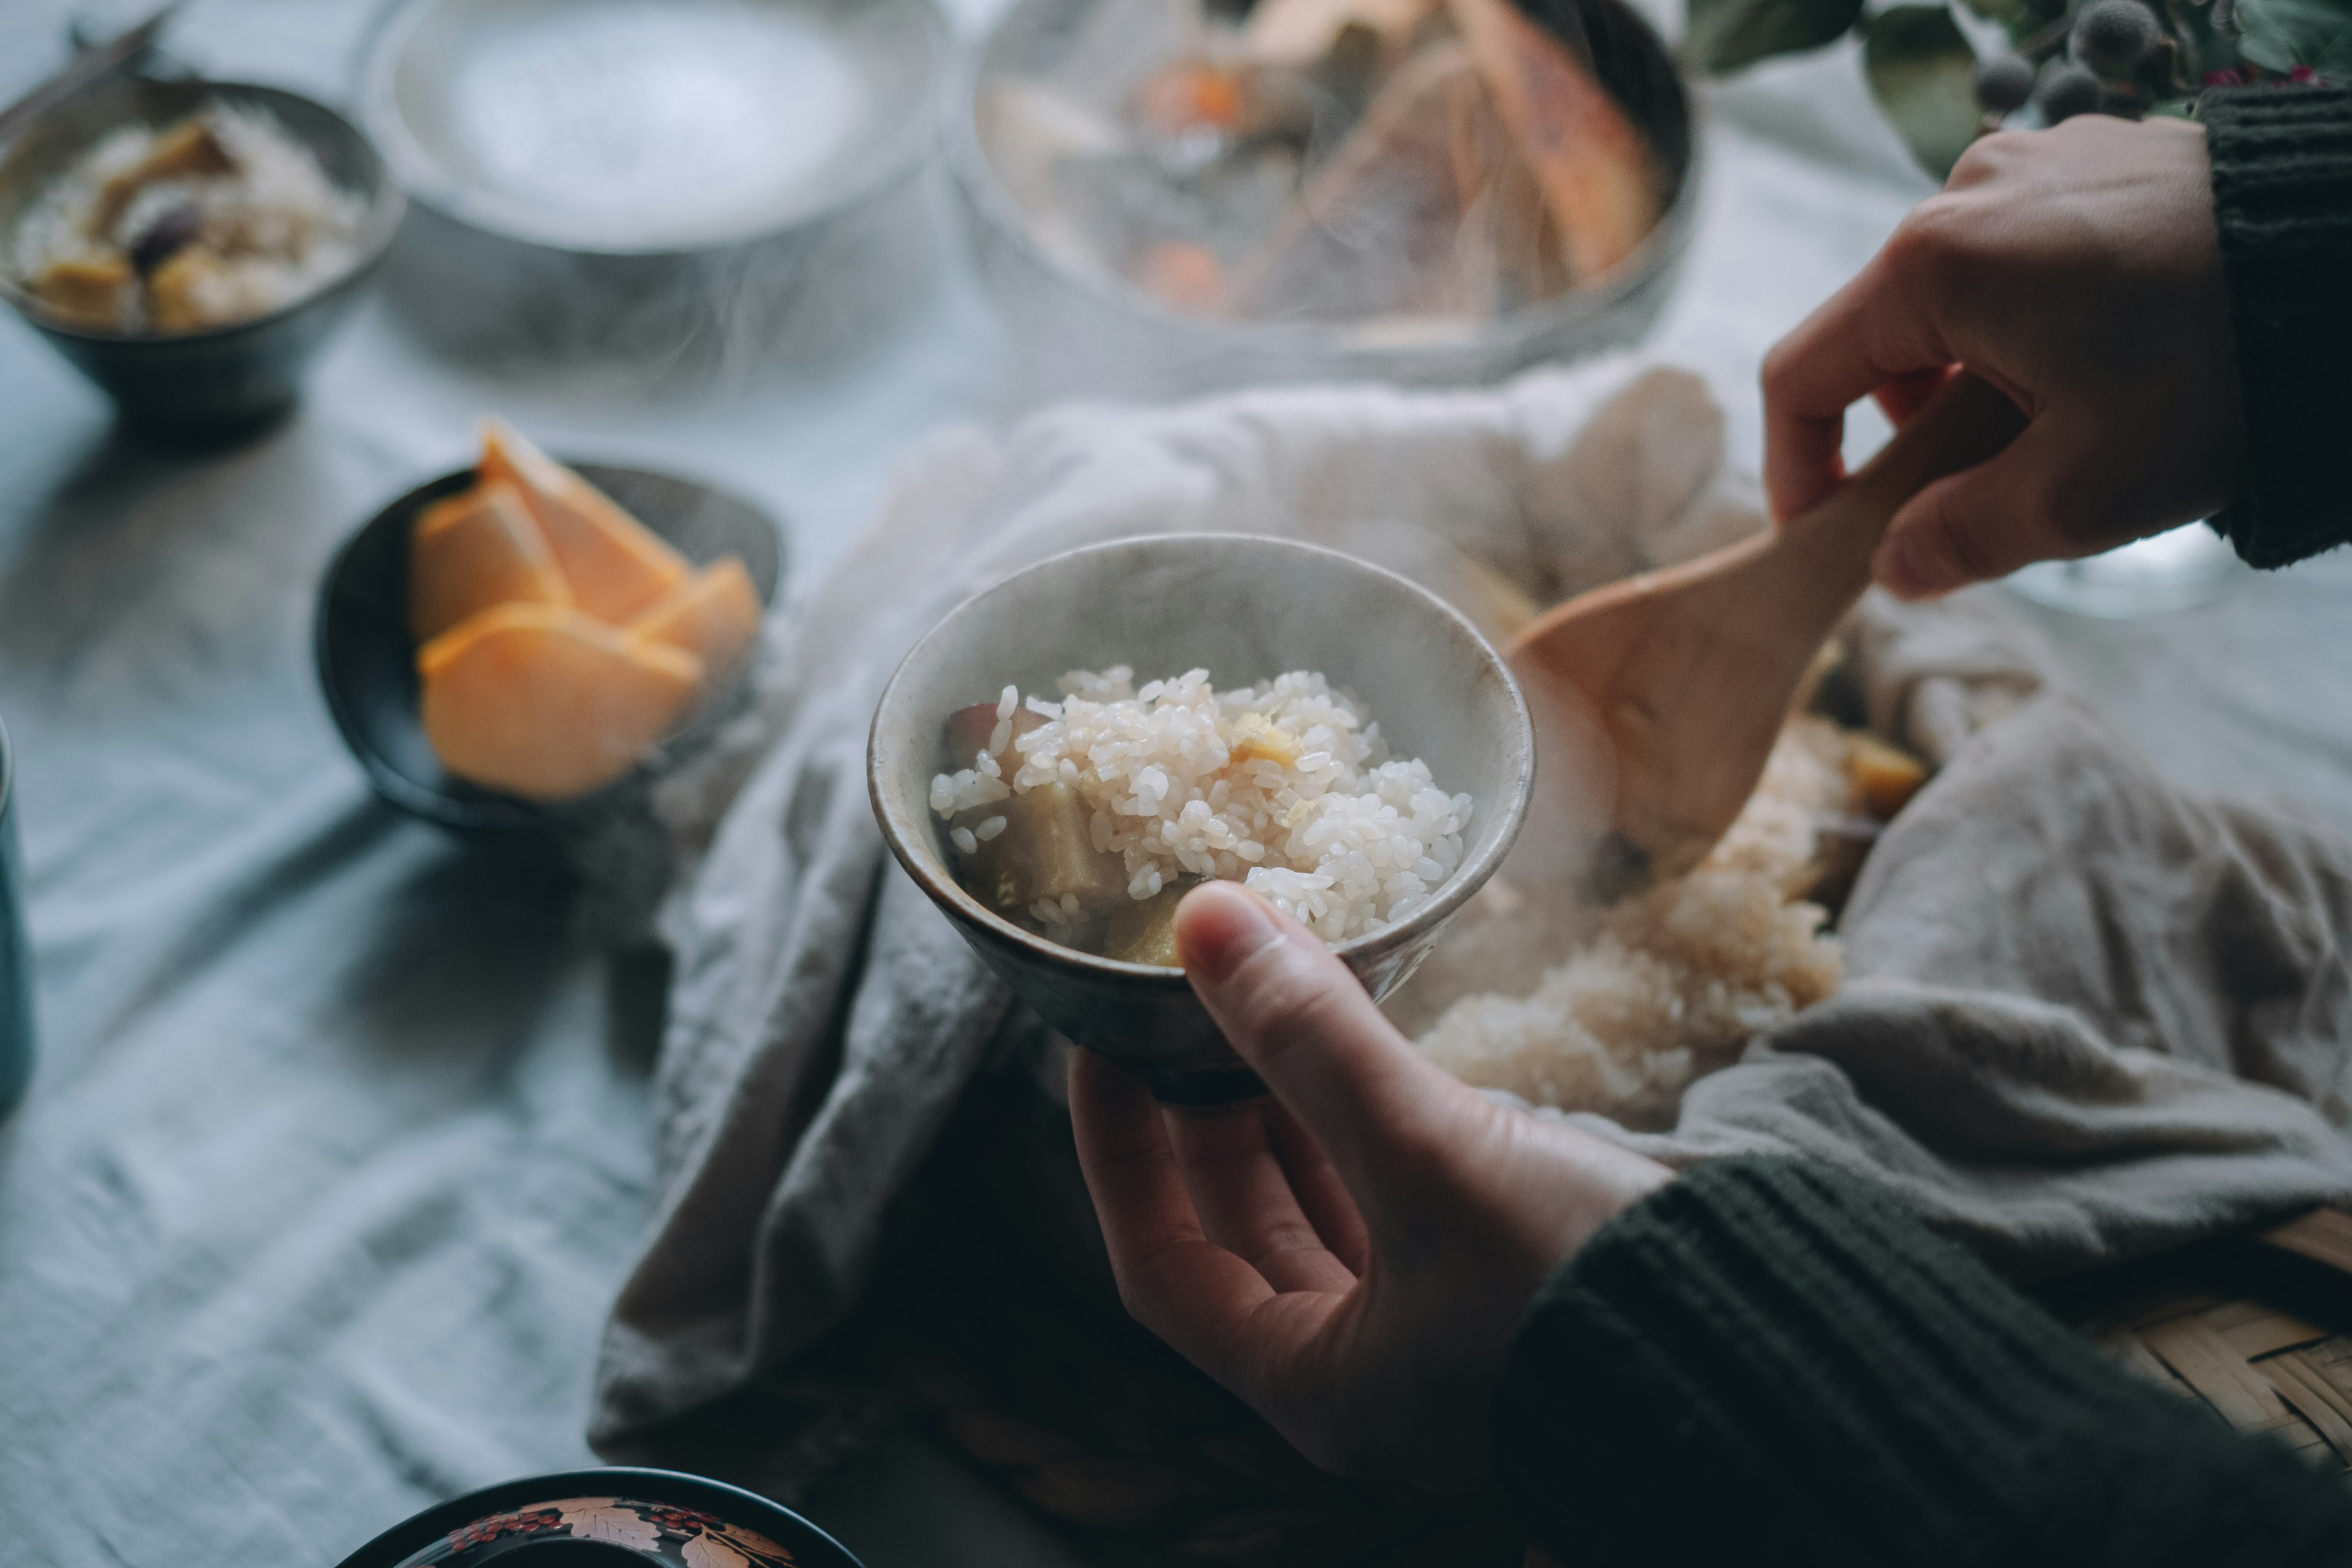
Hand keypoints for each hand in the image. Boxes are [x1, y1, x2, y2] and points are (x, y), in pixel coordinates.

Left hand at [1067, 881, 1671, 1488]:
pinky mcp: (1510, 1294)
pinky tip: (1378, 1058)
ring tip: (1272, 1009)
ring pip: (1328, 1219)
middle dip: (1209, 1118)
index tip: (1101, 1047)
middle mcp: (1373, 1377)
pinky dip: (1376, 1132)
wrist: (1787, 1358)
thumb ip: (1315, 1040)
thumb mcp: (1433, 1156)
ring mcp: (1446, 1342)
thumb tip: (1208, 921)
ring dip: (1293, 1117)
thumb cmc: (1590, 1295)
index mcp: (1322, 1385)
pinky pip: (1406, 1208)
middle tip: (1188, 1007)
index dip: (1118, 1153)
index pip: (1161, 1266)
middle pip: (1242, 1237)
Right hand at [1761, 115, 2245, 598]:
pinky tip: (2105, 366)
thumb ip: (1960, 538)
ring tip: (2059, 428)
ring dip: (1976, 377)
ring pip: (1954, 298)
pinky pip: (2022, 255)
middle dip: (1910, 427)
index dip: (1798, 465)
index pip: (1802, 374)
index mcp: (1933, 267)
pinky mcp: (2098, 159)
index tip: (1831, 530)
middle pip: (1880, 335)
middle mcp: (1967, 195)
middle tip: (1976, 493)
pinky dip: (2031, 325)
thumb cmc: (2218, 374)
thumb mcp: (2079, 494)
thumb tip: (1895, 566)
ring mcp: (2036, 165)